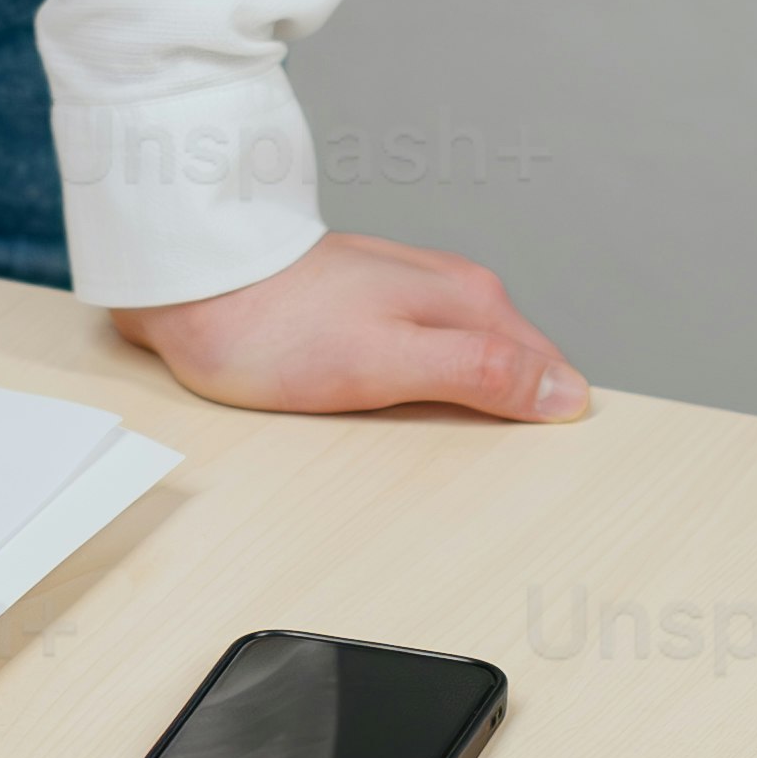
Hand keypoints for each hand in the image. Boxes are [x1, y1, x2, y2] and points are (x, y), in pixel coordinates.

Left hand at [120, 231, 589, 426]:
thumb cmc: (276, 328)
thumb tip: (565, 393)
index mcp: (470, 299)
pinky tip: (397, 411)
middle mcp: (450, 288)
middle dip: (511, 415)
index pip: (548, 371)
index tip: (544, 470)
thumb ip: (478, 373)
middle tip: (488, 472)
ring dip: (465, 403)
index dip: (548, 422)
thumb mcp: (388, 362)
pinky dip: (421, 390)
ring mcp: (410, 294)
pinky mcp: (372, 309)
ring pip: (469, 361)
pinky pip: (424, 358)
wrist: (192, 285)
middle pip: (513, 367)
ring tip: (444, 445)